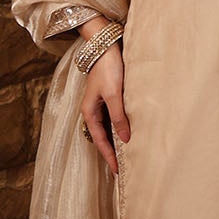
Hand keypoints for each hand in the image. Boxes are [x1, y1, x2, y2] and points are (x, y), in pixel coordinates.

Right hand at [81, 42, 128, 174]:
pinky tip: (129, 134)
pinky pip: (113, 120)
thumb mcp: (114, 94)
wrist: (106, 46)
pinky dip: (120, 129)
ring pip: (108, 130)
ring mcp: (100, 105)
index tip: (117, 172)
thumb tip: (126, 139)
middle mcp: (93, 111)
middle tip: (123, 169)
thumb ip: (119, 116)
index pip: (100, 141)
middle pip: (103, 138)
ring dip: (117, 142)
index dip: (109, 157)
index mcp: (89, 112)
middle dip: (111, 153)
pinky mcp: (109, 98)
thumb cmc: (108, 69)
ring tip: (127, 156)